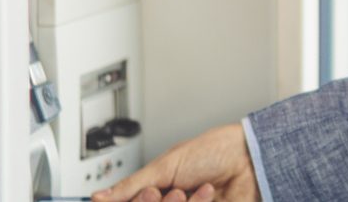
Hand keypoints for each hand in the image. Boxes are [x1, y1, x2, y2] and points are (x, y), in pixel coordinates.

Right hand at [91, 123, 258, 201]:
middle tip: (168, 191)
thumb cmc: (212, 151)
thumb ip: (131, 185)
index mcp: (155, 188)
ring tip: (194, 190)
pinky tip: (209, 194)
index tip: (147, 193)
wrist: (248, 159)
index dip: (132, 201)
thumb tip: (100, 197)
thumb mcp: (165, 166)